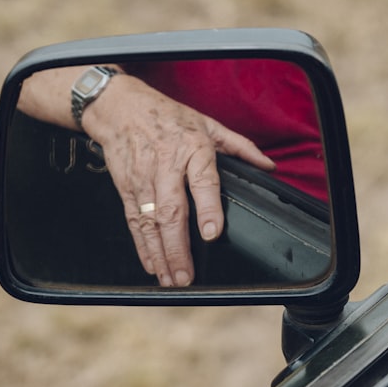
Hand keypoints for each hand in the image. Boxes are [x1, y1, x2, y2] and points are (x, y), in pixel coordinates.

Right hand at [82, 75, 275, 286]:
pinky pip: (134, 221)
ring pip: (150, 222)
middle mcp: (165, 166)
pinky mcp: (126, 188)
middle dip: (178, 247)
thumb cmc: (167, 116)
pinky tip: (151, 265)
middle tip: (186, 275)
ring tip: (170, 279)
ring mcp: (143, 179)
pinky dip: (141, 245)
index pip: (202, 181)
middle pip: (171, 210)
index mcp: (192, 148)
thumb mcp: (207, 123)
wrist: (119, 107)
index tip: (211, 233)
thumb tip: (268, 165)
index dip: (207, 208)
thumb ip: (240, 146)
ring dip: (160, 253)